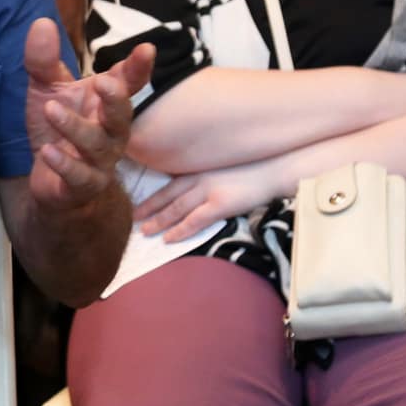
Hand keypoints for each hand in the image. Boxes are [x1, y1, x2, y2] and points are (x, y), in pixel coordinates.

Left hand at [23, 17, 152, 211]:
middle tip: (103, 82)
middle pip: (122, 116)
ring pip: (97, 145)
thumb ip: (44, 60)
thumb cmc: (57, 128)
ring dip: (74, 127)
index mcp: (105, 104)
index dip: (138, 68)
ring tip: (49, 109)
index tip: (147, 49)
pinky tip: (48, 151)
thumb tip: (41, 22)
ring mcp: (100, 162)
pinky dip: (63, 164)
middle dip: (116, 99)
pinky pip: (79, 177)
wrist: (52, 182)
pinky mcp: (83, 187)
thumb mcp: (46, 90)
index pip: (128, 83)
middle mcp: (111, 132)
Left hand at [134, 156, 284, 242]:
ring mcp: (208, 190)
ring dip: (158, 221)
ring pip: (175, 209)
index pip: (167, 185)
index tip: (137, 207)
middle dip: (148, 210)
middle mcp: (198, 178)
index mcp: (198, 169)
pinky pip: (194, 220)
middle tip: (132, 221)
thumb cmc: (251, 168)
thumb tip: (192, 191)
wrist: (273, 166)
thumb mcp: (222, 166)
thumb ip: (205, 176)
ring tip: (144, 232)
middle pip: (166, 196)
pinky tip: (168, 239)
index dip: (151, 197)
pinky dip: (179, 230)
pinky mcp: (220, 204)